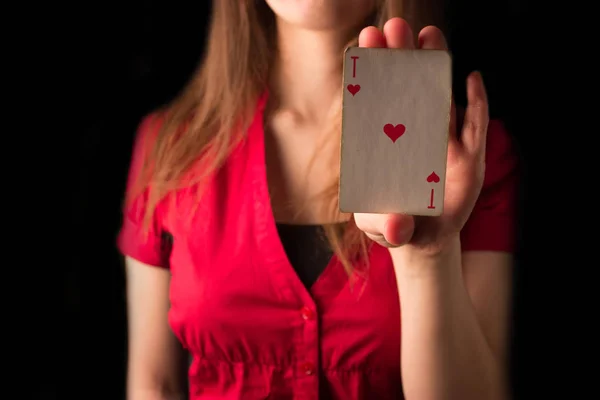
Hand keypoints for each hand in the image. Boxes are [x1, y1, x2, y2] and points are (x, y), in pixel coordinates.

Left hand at [353, 18, 489, 254]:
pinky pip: (474, 126)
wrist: (421, 237)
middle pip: (405, 91)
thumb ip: (385, 226)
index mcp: (385, 147)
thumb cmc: (392, 225)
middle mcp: (412, 137)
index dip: (372, 74)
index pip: (376, 103)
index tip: (365, 42)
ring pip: (438, 98)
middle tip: (392, 26)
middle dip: (399, 60)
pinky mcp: (469, 157)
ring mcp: (442, 144)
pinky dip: (476, 105)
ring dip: (435, 69)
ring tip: (429, 36)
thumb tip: (398, 225)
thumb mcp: (384, 229)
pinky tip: (472, 80)